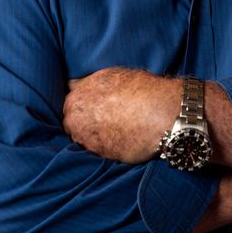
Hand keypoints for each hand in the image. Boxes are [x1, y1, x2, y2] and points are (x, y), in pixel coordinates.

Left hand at [63, 67, 179, 163]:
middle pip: (73, 125)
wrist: (161, 114)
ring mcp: (87, 140)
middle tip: (105, 122)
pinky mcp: (100, 157)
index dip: (83, 108)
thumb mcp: (110, 76)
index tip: (93, 110)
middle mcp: (76, 120)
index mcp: (76, 98)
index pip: (70, 106)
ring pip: (83, 141)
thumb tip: (72, 85)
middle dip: (85, 124)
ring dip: (94, 138)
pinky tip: (120, 141)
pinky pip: (98, 153)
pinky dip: (106, 149)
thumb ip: (87, 83)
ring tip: (115, 132)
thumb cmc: (141, 90)